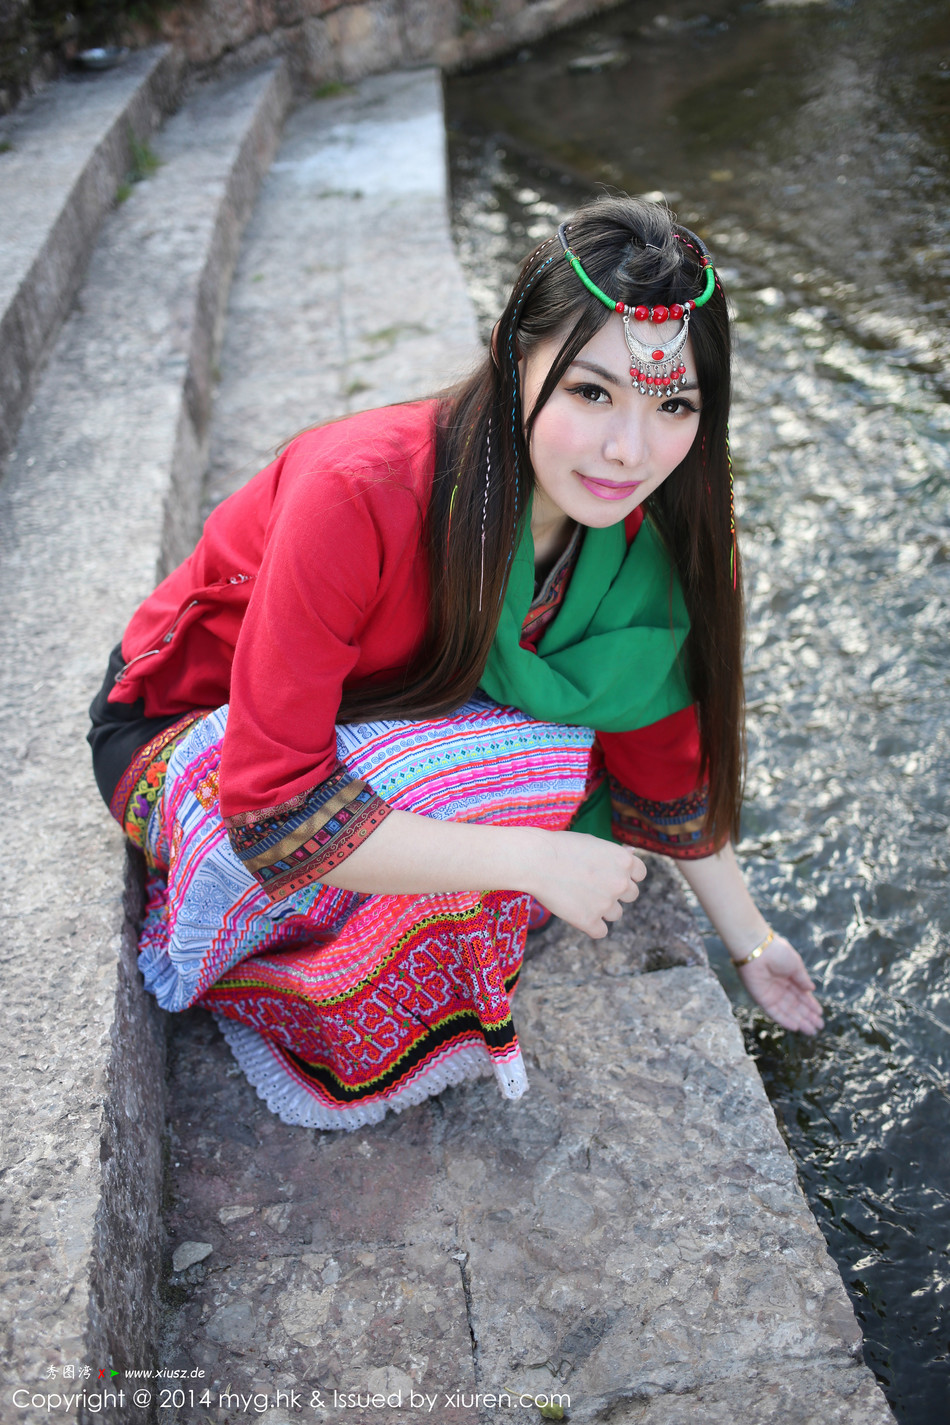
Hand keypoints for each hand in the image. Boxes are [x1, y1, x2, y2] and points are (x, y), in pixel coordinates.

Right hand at [527, 830, 645, 939]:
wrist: (536, 860)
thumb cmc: (561, 847)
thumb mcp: (593, 842)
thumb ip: (615, 852)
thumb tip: (632, 854)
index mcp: (625, 862)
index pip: (640, 874)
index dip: (625, 874)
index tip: (609, 874)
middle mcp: (621, 883)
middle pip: (631, 896)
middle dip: (616, 892)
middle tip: (592, 886)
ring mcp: (606, 904)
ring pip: (615, 914)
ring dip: (603, 909)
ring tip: (579, 897)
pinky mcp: (589, 921)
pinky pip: (600, 931)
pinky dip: (591, 925)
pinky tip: (577, 914)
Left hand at [734, 935, 823, 1034]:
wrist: (757, 950)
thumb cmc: (777, 952)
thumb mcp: (796, 965)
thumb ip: (802, 979)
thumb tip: (812, 989)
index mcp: (788, 976)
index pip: (801, 994)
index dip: (810, 1004)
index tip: (820, 1013)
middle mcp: (779, 986)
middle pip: (795, 1005)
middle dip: (807, 1016)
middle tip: (819, 1027)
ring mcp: (770, 993)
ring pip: (787, 1011)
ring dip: (799, 1021)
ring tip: (811, 1031)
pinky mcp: (761, 999)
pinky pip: (774, 1012)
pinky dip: (785, 1020)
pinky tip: (796, 1028)